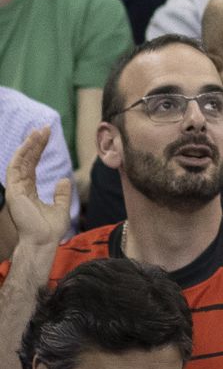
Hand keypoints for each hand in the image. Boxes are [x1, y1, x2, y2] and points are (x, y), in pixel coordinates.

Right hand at [5, 127, 70, 249]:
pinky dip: (21, 155)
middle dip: (34, 143)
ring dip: (28, 145)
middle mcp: (20, 188)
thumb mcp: (60, 207)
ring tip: (38, 131)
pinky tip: (29, 143)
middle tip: (43, 128)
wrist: (44, 241)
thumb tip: (64, 179)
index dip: (38, 150)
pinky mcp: (13, 192)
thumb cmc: (50, 229)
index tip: (46, 135)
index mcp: (29, 191)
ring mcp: (15, 190)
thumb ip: (61, 194)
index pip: (32, 165)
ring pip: (19, 162)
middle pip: (26, 161)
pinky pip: (15, 169)